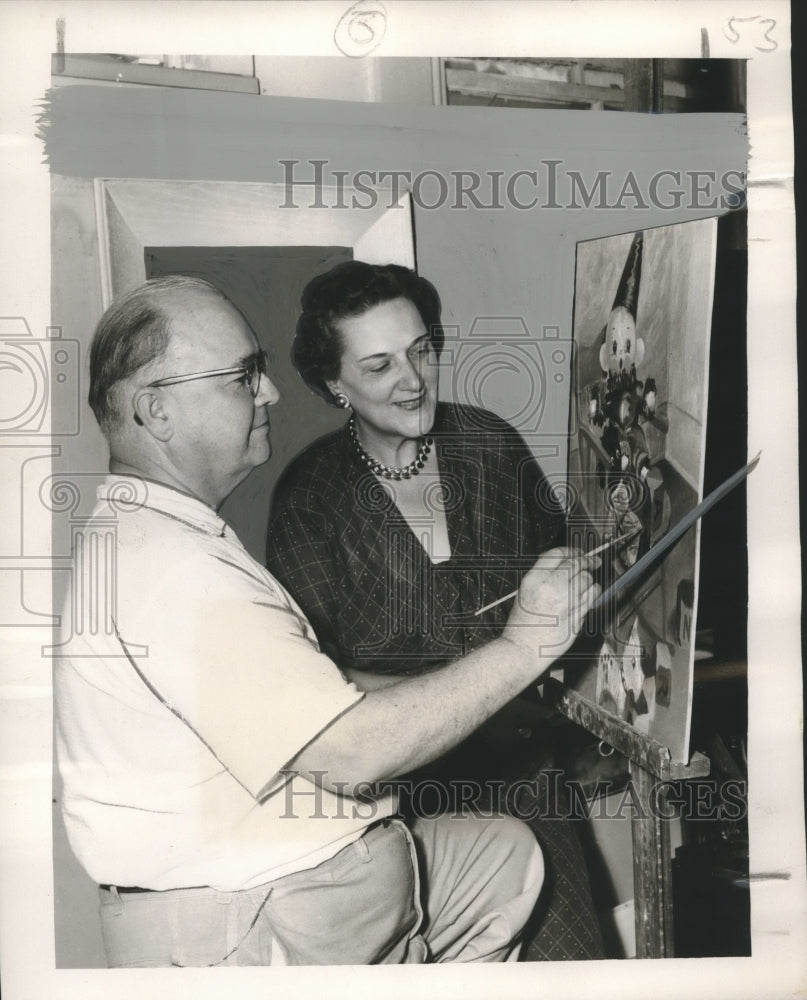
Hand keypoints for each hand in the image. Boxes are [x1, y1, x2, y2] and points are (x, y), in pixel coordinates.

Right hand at [503, 547, 599, 666]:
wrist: (523, 649)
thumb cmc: (522, 624)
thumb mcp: (524, 592)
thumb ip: (542, 576)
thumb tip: (563, 563)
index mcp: (534, 579)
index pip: (557, 554)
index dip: (571, 550)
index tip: (578, 552)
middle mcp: (550, 588)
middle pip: (576, 563)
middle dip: (587, 560)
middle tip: (593, 561)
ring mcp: (565, 602)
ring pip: (587, 579)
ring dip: (589, 577)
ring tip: (587, 581)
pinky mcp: (577, 615)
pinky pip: (592, 596)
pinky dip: (593, 591)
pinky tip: (589, 593)